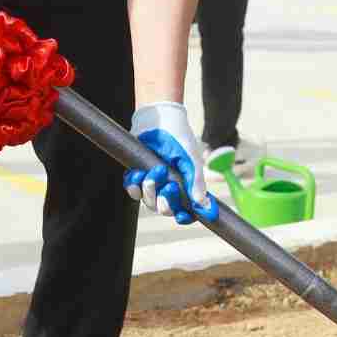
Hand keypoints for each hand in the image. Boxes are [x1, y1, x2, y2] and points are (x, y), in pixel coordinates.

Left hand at [124, 103, 217, 224]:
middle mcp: (168, 188)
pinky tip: (138, 173)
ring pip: (148, 201)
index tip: (182, 215)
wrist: (159, 120)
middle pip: (165, 209)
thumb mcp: (191, 160)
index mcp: (185, 186)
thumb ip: (197, 183)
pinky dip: (134, 184)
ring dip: (149, 189)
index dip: (183, 217)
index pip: (184, 211)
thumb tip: (205, 206)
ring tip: (154, 171)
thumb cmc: (180, 138)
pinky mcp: (137, 175)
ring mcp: (152, 183)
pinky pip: (132, 190)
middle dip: (165, 201)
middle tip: (168, 186)